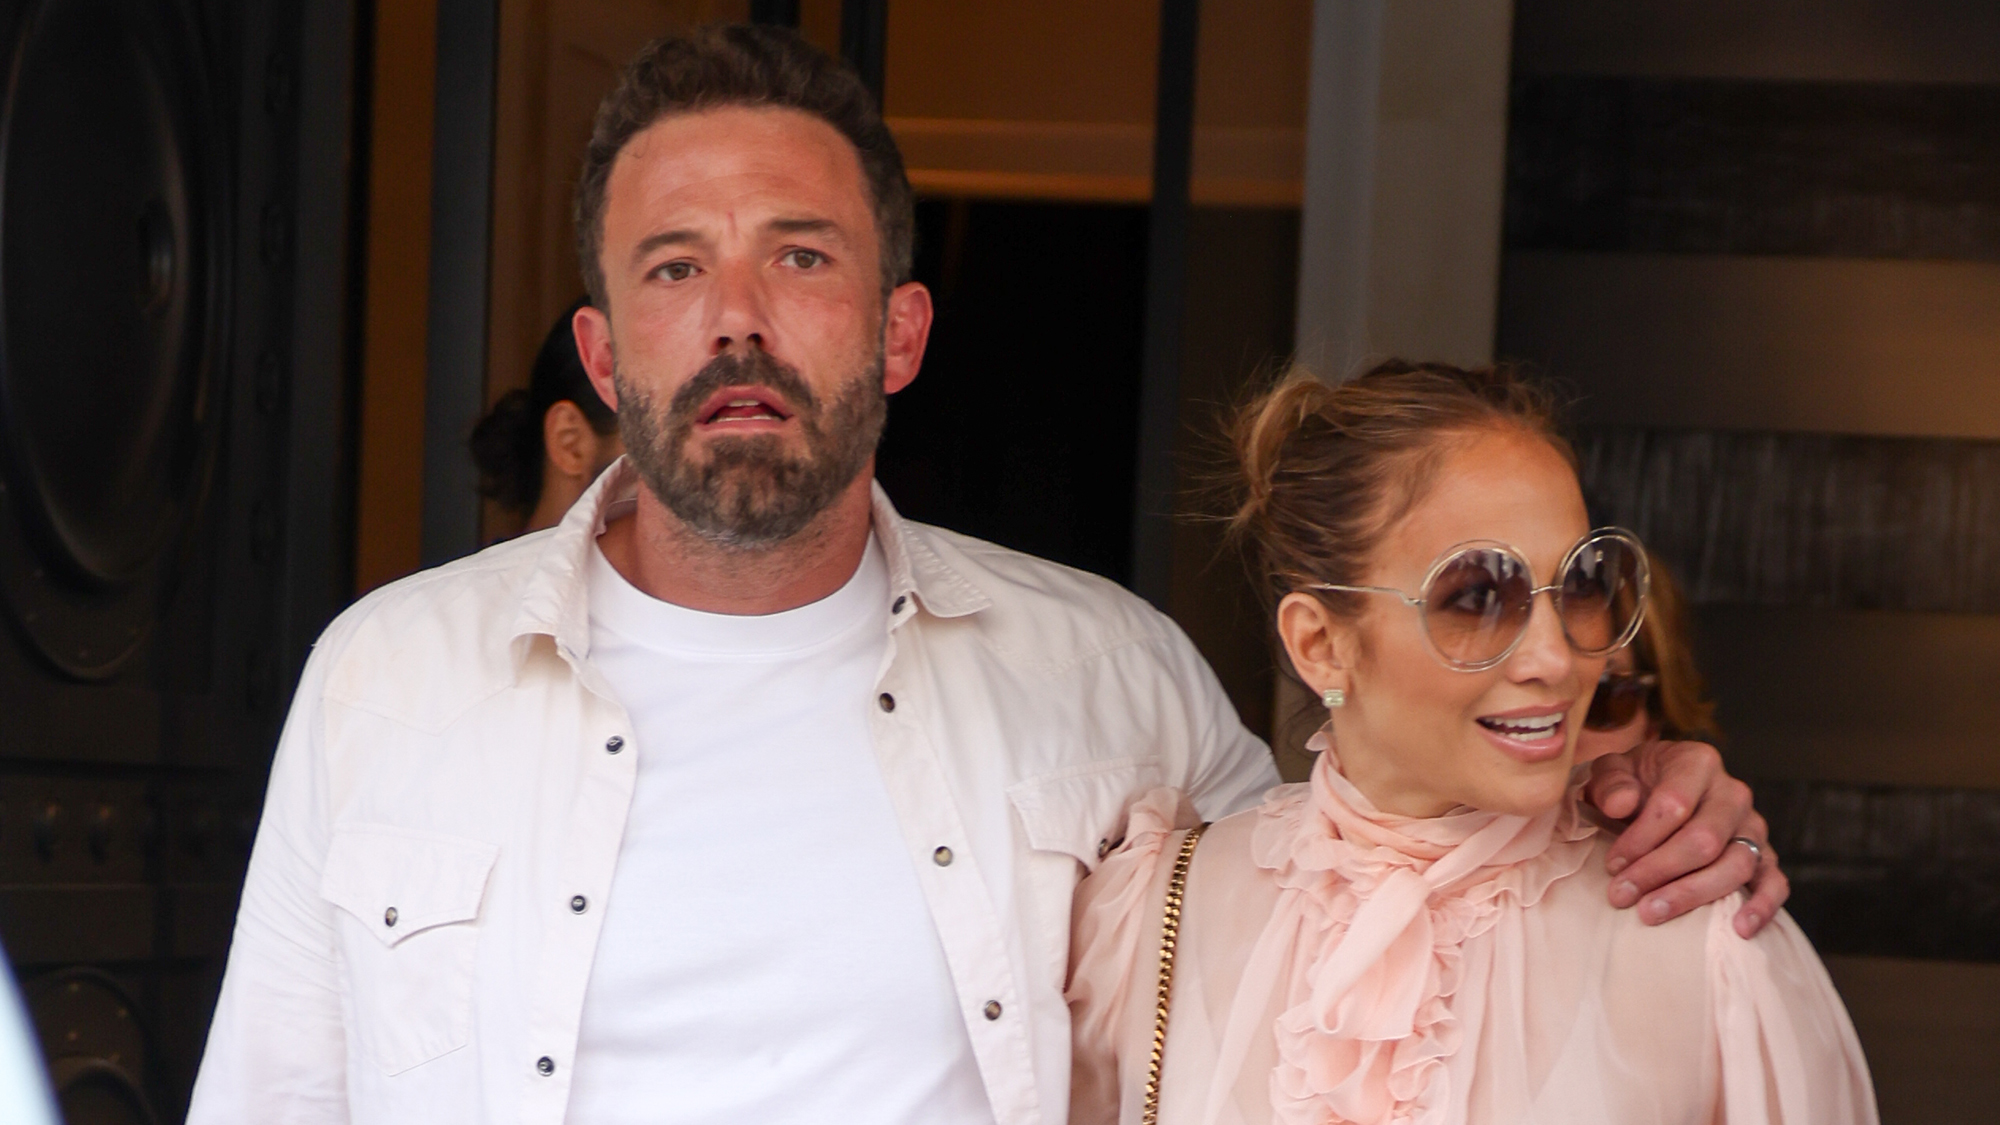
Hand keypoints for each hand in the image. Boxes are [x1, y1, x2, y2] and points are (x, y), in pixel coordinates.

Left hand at [1584, 739, 1788, 937]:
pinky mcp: (1764, 856)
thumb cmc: (1633, 784)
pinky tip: (1739, 929)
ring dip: (1692, 894)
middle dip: (1660, 871)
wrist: (1655, 790)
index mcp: (1697, 763)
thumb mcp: (1612, 771)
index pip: (1674, 804)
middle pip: (1705, 839)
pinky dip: (1762, 907)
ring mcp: (1753, 826)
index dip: (1641, 839)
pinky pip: (1774, 882)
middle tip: (1622, 895)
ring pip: (1736, 864)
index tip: (1612, 865)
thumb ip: (1612, 783)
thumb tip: (1621, 803)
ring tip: (1652, 914)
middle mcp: (1732, 793)